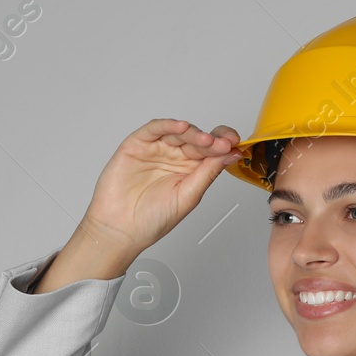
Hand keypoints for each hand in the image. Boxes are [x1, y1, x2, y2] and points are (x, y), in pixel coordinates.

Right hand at [80, 119, 246, 257]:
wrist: (120, 230)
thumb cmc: (151, 220)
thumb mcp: (188, 196)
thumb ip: (209, 173)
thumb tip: (232, 154)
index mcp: (190, 170)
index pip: (211, 150)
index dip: (223, 144)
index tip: (234, 145)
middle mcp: (174, 157)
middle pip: (197, 139)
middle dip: (211, 140)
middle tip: (221, 145)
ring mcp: (156, 150)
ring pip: (178, 131)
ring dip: (194, 133)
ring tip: (205, 140)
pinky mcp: (137, 145)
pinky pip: (154, 129)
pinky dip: (168, 125)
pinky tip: (181, 127)